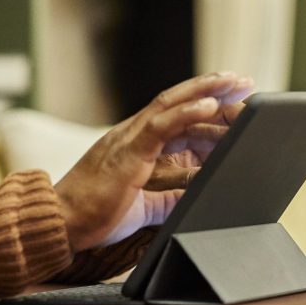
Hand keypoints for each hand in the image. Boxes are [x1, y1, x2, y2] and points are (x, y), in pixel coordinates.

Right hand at [53, 73, 252, 251]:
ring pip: (172, 103)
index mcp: (136, 144)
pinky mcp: (129, 150)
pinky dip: (188, 111)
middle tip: (243, 81)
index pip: (175, 116)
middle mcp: (133, 133)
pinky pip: (162, 124)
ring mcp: (130, 138)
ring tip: (235, 81)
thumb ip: (167, 199)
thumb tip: (194, 198)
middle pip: (177, 101)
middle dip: (212, 89)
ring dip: (206, 90)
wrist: (61, 224)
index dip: (204, 105)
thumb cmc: (95, 217)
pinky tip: (212, 105)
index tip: (232, 100)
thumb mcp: (144, 208)